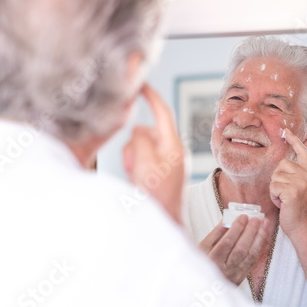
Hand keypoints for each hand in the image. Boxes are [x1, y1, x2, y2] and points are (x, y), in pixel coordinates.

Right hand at [123, 83, 184, 223]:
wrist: (163, 222)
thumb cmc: (156, 196)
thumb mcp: (143, 162)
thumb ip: (140, 139)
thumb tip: (139, 130)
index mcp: (173, 145)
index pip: (163, 111)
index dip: (151, 95)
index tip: (141, 84)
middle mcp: (174, 151)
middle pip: (147, 132)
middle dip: (134, 144)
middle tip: (132, 165)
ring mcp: (170, 162)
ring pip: (143, 146)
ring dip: (134, 157)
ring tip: (135, 176)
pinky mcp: (164, 171)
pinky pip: (146, 159)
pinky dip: (137, 165)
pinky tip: (137, 181)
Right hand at [199, 215, 268, 284]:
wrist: (205, 287)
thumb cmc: (202, 262)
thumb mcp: (202, 248)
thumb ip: (215, 234)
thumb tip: (227, 219)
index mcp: (212, 260)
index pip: (227, 243)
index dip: (236, 229)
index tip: (242, 216)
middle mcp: (225, 269)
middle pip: (241, 249)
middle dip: (250, 232)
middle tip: (255, 218)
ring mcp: (235, 274)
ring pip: (250, 255)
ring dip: (259, 238)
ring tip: (264, 224)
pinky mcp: (242, 276)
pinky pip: (253, 261)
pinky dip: (259, 246)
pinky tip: (262, 236)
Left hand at [269, 128, 306, 239]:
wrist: (304, 230)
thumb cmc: (299, 213)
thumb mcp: (302, 191)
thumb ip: (297, 177)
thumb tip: (284, 165)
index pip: (303, 153)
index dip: (294, 141)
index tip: (286, 131)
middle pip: (282, 165)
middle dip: (277, 179)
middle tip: (285, 195)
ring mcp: (302, 183)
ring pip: (275, 176)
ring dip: (274, 190)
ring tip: (285, 201)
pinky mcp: (293, 191)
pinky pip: (273, 187)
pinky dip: (274, 197)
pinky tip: (283, 205)